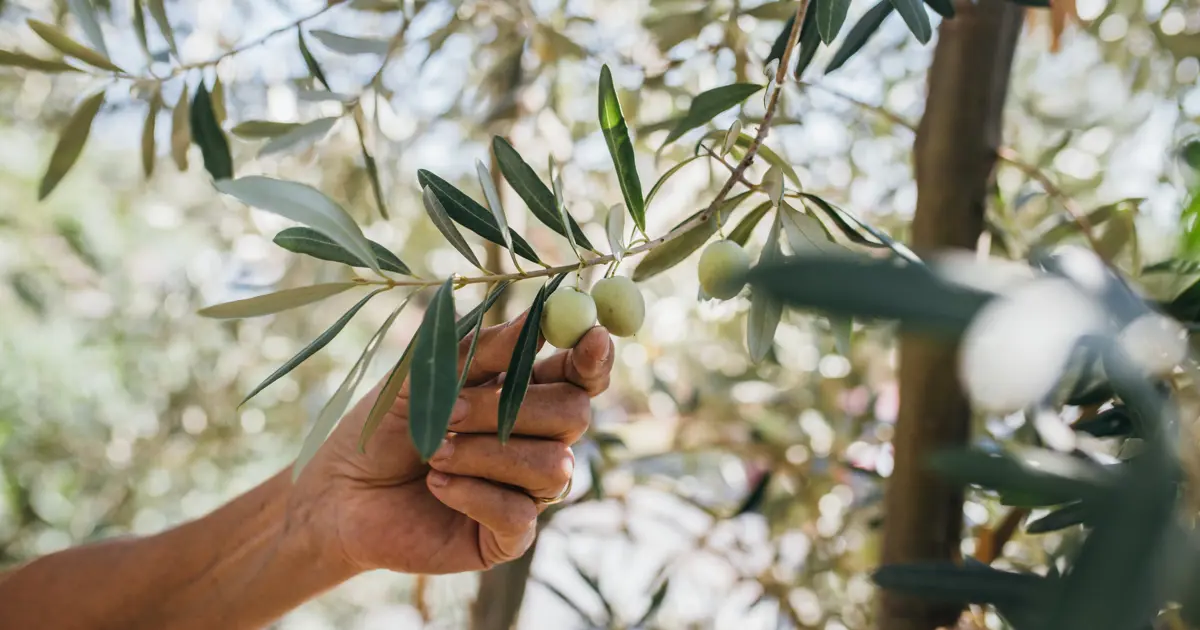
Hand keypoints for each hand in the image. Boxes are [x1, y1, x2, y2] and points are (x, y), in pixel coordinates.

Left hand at [291, 313, 613, 575]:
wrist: (339, 493)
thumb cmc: (385, 428)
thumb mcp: (426, 377)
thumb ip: (482, 352)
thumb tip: (537, 320)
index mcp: (525, 394)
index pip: (580, 375)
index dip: (594, 358)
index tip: (592, 337)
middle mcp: (537, 441)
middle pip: (574, 415)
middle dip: (511, 408)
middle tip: (451, 410)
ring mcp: (527, 491)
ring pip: (552, 466)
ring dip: (485, 453)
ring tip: (433, 452)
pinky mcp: (507, 537)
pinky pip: (519, 514)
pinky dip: (473, 493)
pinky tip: (437, 485)